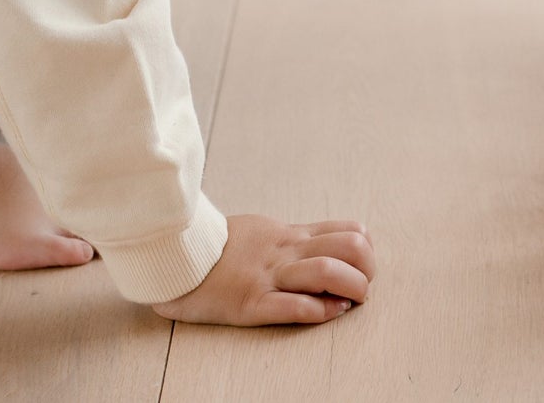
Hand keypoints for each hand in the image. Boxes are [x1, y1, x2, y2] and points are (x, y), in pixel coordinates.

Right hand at [151, 212, 374, 326]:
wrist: (177, 255)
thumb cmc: (222, 247)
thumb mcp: (264, 231)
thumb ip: (293, 239)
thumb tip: (325, 247)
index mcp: (289, 235)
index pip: (344, 230)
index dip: (365, 248)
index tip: (364, 266)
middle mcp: (284, 251)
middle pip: (345, 247)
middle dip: (366, 268)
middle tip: (364, 286)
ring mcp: (268, 276)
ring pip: (324, 271)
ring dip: (351, 286)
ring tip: (354, 300)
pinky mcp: (249, 303)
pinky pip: (291, 305)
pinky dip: (318, 310)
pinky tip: (329, 312)